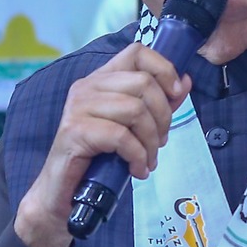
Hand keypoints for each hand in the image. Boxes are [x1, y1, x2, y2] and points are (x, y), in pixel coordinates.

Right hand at [13, 42, 189, 246]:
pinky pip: (121, 137)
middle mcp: (86, 87)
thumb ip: (156, 104)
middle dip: (162, 116)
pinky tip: (137, 170)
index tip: (175, 95)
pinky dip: (137, 157)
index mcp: (100, 79)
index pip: (137, 52)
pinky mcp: (75, 131)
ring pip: (135, 110)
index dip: (164, 69)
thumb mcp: (132, 128)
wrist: (61, 193)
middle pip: (143, 83)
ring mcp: (78, 107)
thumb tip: (184, 82)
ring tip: (148, 160)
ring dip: (151, 142)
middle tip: (159, 143)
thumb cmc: (97, 160)